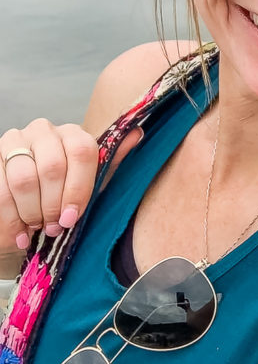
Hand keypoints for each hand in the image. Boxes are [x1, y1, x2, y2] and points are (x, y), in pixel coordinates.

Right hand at [0, 119, 141, 258]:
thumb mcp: (90, 185)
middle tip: (54, 227)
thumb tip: (138, 134)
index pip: (82, 151)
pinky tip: (19, 233)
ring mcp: (14, 140)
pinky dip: (11, 218)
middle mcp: (43, 130)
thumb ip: (110, 162)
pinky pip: (1, 190)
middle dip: (53, 205)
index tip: (73, 217)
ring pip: (24, 178)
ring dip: (31, 212)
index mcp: (72, 133)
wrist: (24, 212)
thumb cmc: (61, 198)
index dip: (78, 189)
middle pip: (53, 166)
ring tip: (36, 228)